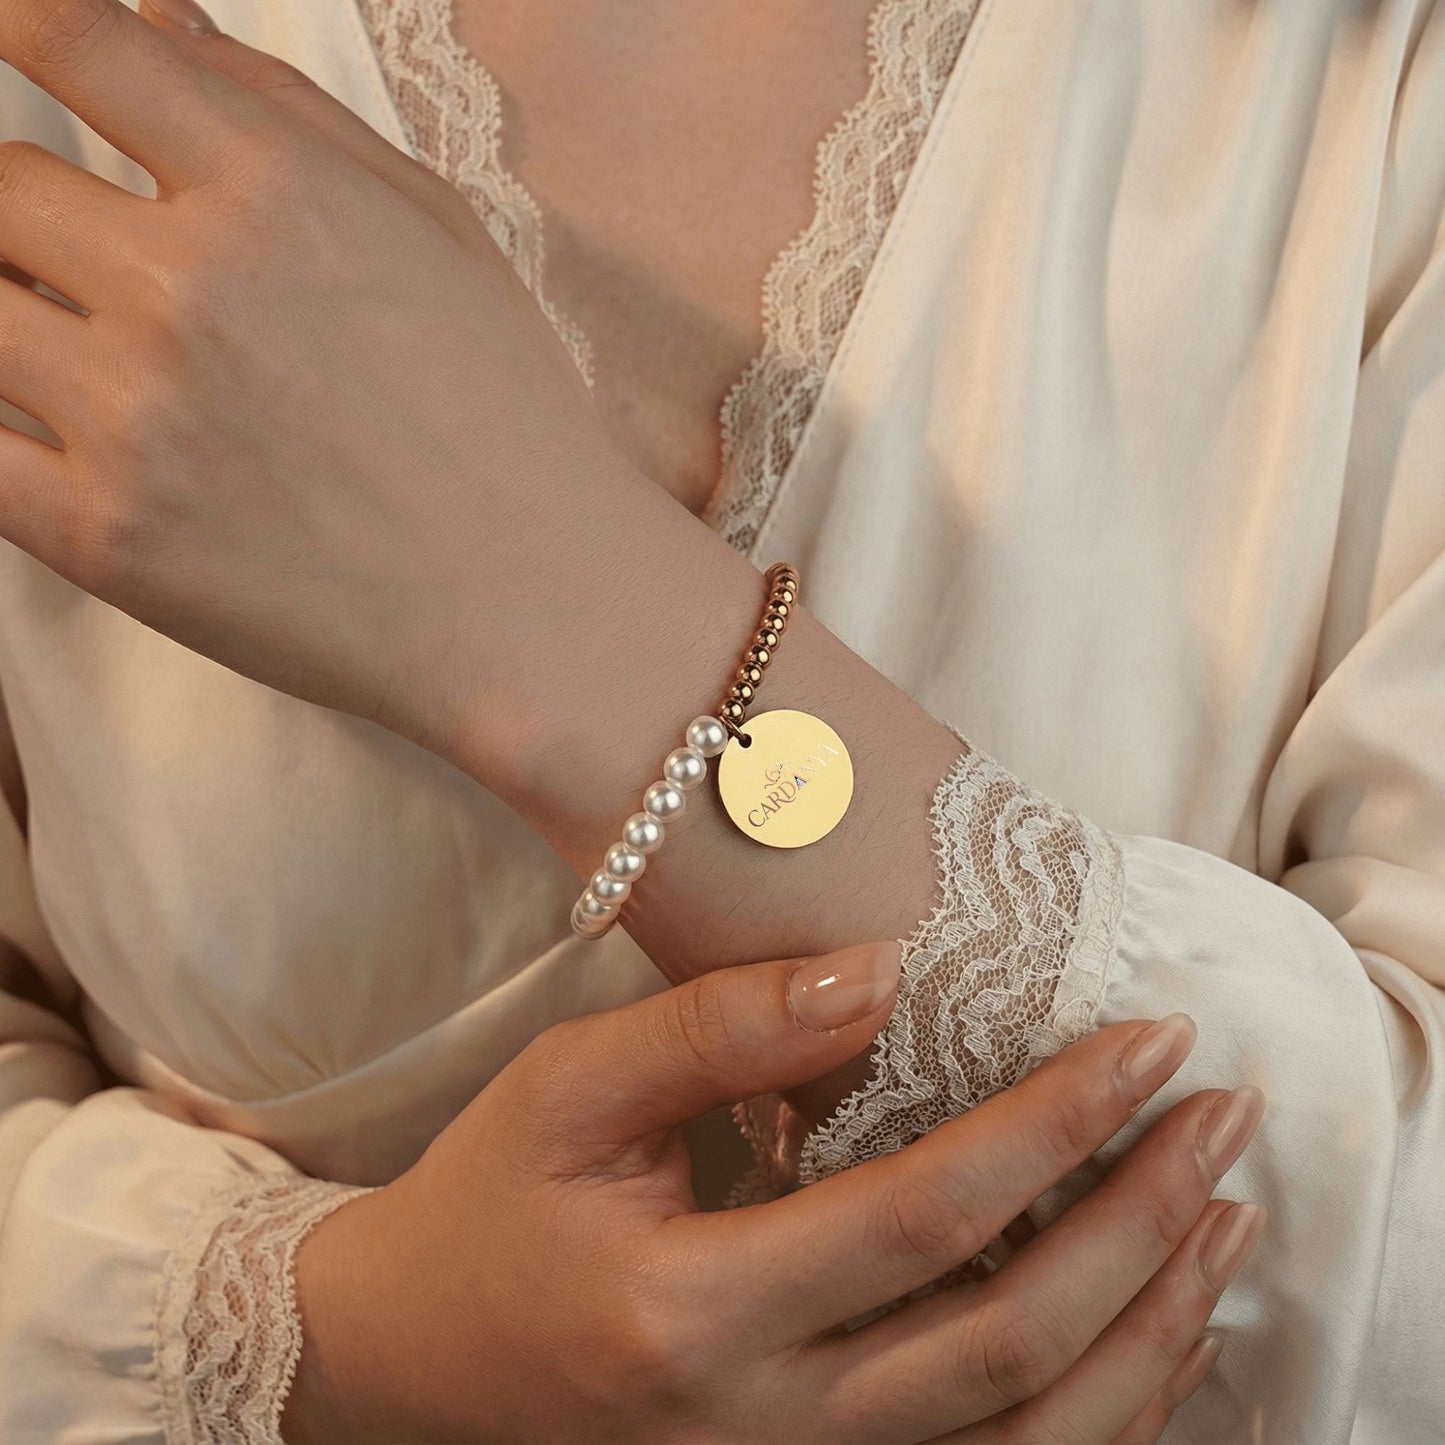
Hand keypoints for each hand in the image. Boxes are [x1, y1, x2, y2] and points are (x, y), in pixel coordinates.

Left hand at [0, 0, 676, 768]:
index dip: (19, 26)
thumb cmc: (509, 424)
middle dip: (32, 212)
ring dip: (21, 317)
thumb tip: (163, 25)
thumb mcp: (440, 236)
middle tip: (94, 269)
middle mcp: (187, 288)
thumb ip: (293, 115)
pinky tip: (64, 437)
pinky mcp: (105, 537)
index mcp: (277, 193)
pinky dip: (4, 429)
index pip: (68, 38)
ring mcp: (134, 418)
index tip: (15, 49)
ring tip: (103, 365)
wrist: (538, 608)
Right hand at [284, 941, 1262, 1443]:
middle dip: (1141, 1221)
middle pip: (1009, 1342)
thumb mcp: (568, 1092)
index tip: (1147, 1039)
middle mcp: (760, 1433)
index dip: (1054, 1123)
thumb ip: (716, 1029)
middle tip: (1220, 1113)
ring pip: (1030, 1442)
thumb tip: (879, 971)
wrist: (414, 1363)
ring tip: (1225, 1218)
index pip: (924, 1216)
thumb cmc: (489, 1207)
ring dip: (1151, 1328)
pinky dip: (1102, 1414)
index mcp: (689, 1316)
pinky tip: (1155, 1335)